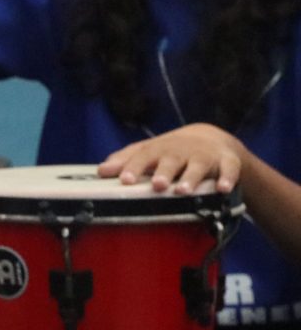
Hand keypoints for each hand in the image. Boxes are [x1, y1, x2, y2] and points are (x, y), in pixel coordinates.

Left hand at [100, 125, 245, 194]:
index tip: (125, 179)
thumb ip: (126, 160)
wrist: (211, 139)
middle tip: (157, 185)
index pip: (144, 156)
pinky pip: (229, 170)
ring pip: (198, 166)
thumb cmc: (171, 151)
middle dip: (164, 172)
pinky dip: (227, 179)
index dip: (134, 167)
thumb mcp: (149, 152)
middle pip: (171, 160)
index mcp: (159, 149)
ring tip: (183, 190)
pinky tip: (222, 189)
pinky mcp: (227, 162)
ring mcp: (204, 156)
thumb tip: (100, 171)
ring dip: (191, 178)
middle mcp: (181, 151)